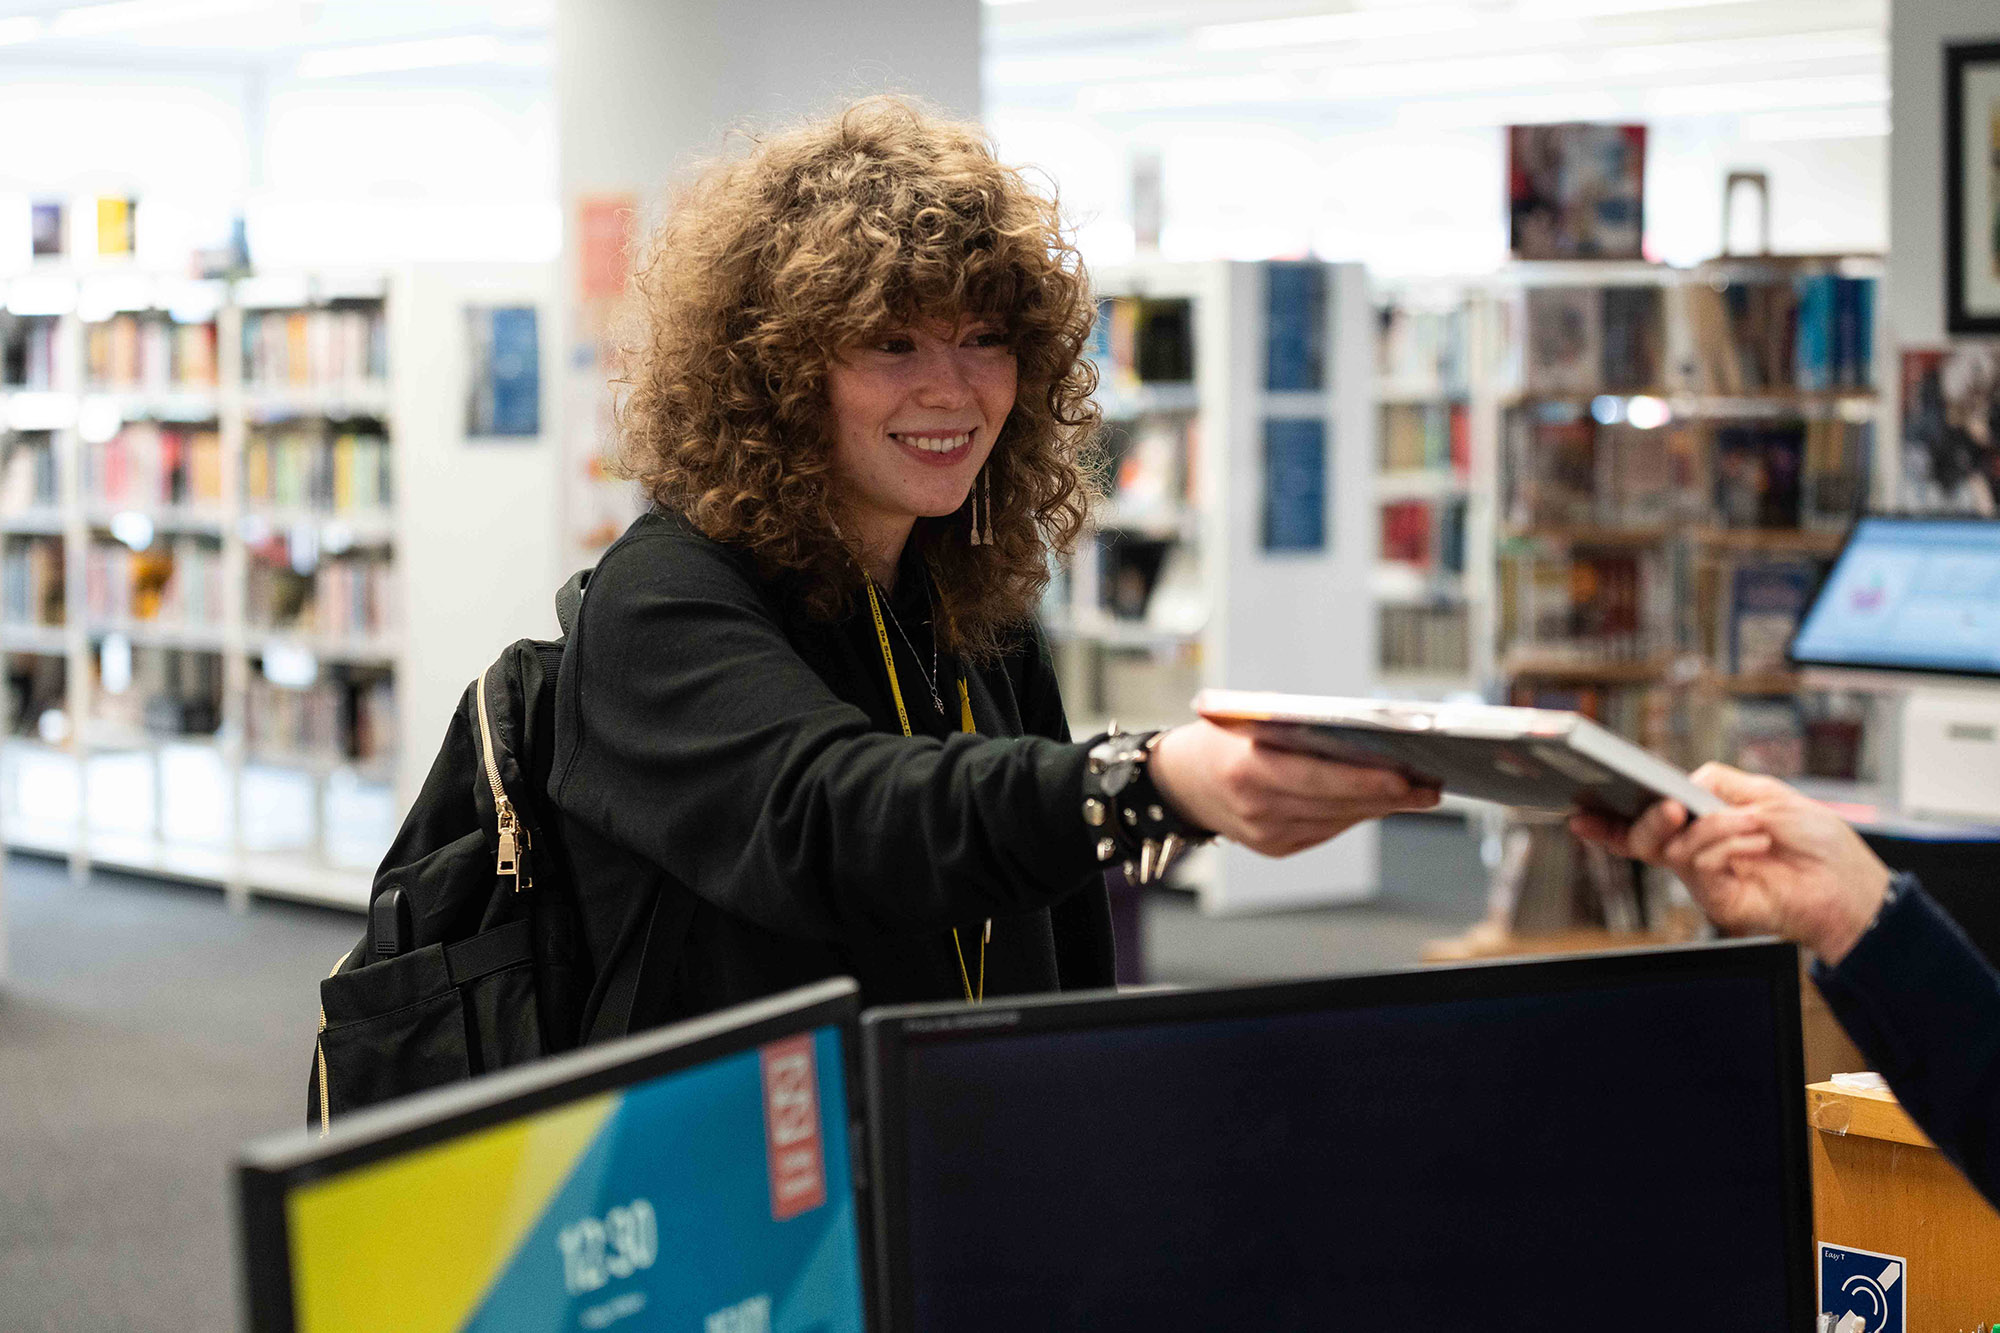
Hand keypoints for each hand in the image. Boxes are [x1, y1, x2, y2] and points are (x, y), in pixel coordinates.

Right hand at [1149, 720, 1440, 858]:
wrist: (1176, 782)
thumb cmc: (1219, 739)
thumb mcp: (1249, 721)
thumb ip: (1299, 730)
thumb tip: (1366, 739)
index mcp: (1246, 768)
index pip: (1318, 778)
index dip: (1365, 780)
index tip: (1406, 777)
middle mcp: (1255, 807)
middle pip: (1337, 804)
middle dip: (1388, 796)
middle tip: (1429, 786)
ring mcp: (1264, 834)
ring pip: (1338, 820)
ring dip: (1378, 806)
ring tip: (1417, 792)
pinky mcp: (1273, 847)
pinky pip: (1326, 830)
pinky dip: (1352, 814)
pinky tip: (1378, 802)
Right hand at [1570, 763, 1891, 964]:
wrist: (1851, 884)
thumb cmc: (1818, 843)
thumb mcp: (1767, 793)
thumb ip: (1717, 784)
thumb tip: (1682, 784)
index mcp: (1702, 826)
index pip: (1645, 823)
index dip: (1608, 822)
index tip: (1578, 813)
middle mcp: (1697, 854)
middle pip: (1644, 839)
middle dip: (1647, 821)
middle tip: (1670, 806)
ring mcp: (1706, 881)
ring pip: (1673, 851)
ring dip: (1714, 828)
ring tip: (1754, 824)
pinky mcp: (1720, 903)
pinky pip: (1702, 868)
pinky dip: (1727, 846)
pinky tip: (1755, 842)